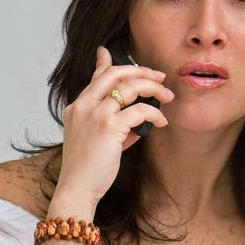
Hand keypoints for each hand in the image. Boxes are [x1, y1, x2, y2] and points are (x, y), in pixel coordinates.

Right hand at [56, 46, 173, 206]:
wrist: (76, 189)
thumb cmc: (87, 170)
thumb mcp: (96, 141)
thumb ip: (114, 126)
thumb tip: (138, 121)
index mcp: (77, 108)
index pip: (96, 77)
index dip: (108, 63)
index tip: (117, 56)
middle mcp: (84, 106)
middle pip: (115, 73)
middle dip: (141, 71)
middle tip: (159, 77)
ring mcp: (95, 115)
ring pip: (129, 87)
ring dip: (153, 88)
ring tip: (167, 96)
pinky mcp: (109, 128)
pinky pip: (139, 110)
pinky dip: (154, 113)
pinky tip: (161, 121)